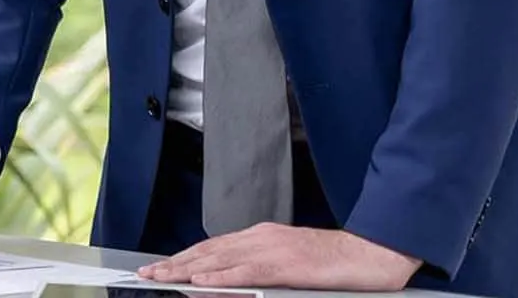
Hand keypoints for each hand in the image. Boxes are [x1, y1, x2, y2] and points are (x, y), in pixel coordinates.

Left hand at [136, 223, 420, 290]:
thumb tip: (223, 281)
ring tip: (161, 276)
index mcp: (261, 236)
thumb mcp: (287, 263)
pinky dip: (220, 275)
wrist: (371, 254)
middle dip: (175, 262)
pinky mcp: (286, 264)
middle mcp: (261, 237)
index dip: (183, 257)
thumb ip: (256, 269)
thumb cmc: (333, 263)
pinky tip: (200, 279)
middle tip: (146, 273)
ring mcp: (273, 249)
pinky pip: (246, 271)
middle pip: (208, 251)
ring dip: (187, 268)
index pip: (213, 247)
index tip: (159, 266)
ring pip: (220, 259)